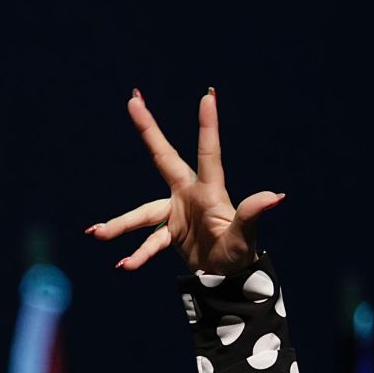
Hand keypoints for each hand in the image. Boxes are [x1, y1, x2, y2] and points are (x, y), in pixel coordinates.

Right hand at [86, 89, 282, 274]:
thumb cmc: (238, 252)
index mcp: (209, 190)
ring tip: (97, 234)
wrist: (225, 275)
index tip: (207, 97)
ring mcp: (175, 211)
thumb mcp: (244, 235)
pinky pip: (147, 242)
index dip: (207, 126)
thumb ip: (251, 213)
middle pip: (163, 157)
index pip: (208, 152)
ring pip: (141, 214)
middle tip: (132, 101)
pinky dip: (136, 255)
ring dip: (120, 224)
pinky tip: (124, 265)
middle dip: (149, 129)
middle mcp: (188, 194)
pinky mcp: (167, 231)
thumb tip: (275, 196)